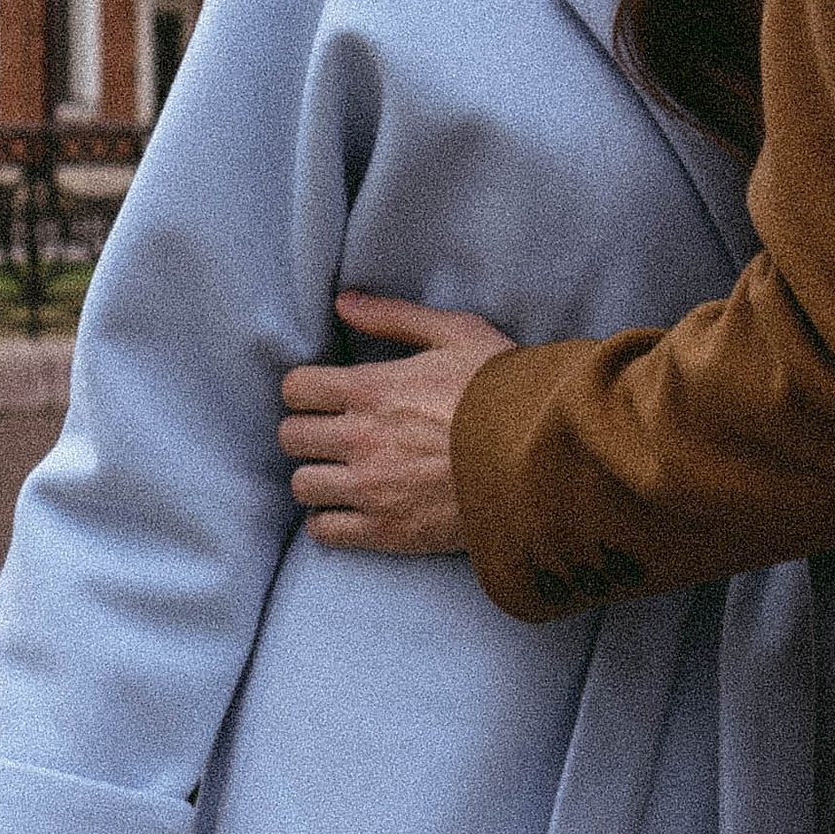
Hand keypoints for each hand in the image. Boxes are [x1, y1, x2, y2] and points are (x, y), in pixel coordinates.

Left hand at [279, 296, 515, 553]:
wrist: (543, 459)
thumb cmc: (505, 392)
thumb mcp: (458, 334)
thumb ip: (395, 317)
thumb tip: (344, 303)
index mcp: (372, 388)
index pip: (296, 388)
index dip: (306, 390)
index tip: (325, 396)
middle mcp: (361, 439)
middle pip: (292, 437)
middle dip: (308, 431)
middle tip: (334, 433)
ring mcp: (371, 488)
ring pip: (303, 484)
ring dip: (317, 475)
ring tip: (343, 471)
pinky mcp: (387, 530)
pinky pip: (326, 530)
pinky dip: (330, 520)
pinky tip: (351, 507)